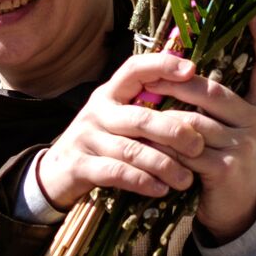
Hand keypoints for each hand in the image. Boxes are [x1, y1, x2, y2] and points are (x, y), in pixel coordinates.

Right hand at [38, 14, 255, 242]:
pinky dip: (142, 181)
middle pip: (140, 117)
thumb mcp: (119, 115)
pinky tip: (161, 189)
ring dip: (163, 164)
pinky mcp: (80, 166)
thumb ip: (147, 105)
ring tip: (186, 179)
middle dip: (173, 132)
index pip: (135, 69)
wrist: (55, 173)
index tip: (192, 70)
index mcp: (111, 92)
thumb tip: (196, 86)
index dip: (162, 66)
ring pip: (131, 149)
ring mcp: (86, 138)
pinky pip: (116, 173)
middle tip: (199, 145)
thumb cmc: (102, 139)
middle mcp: (98, 111)